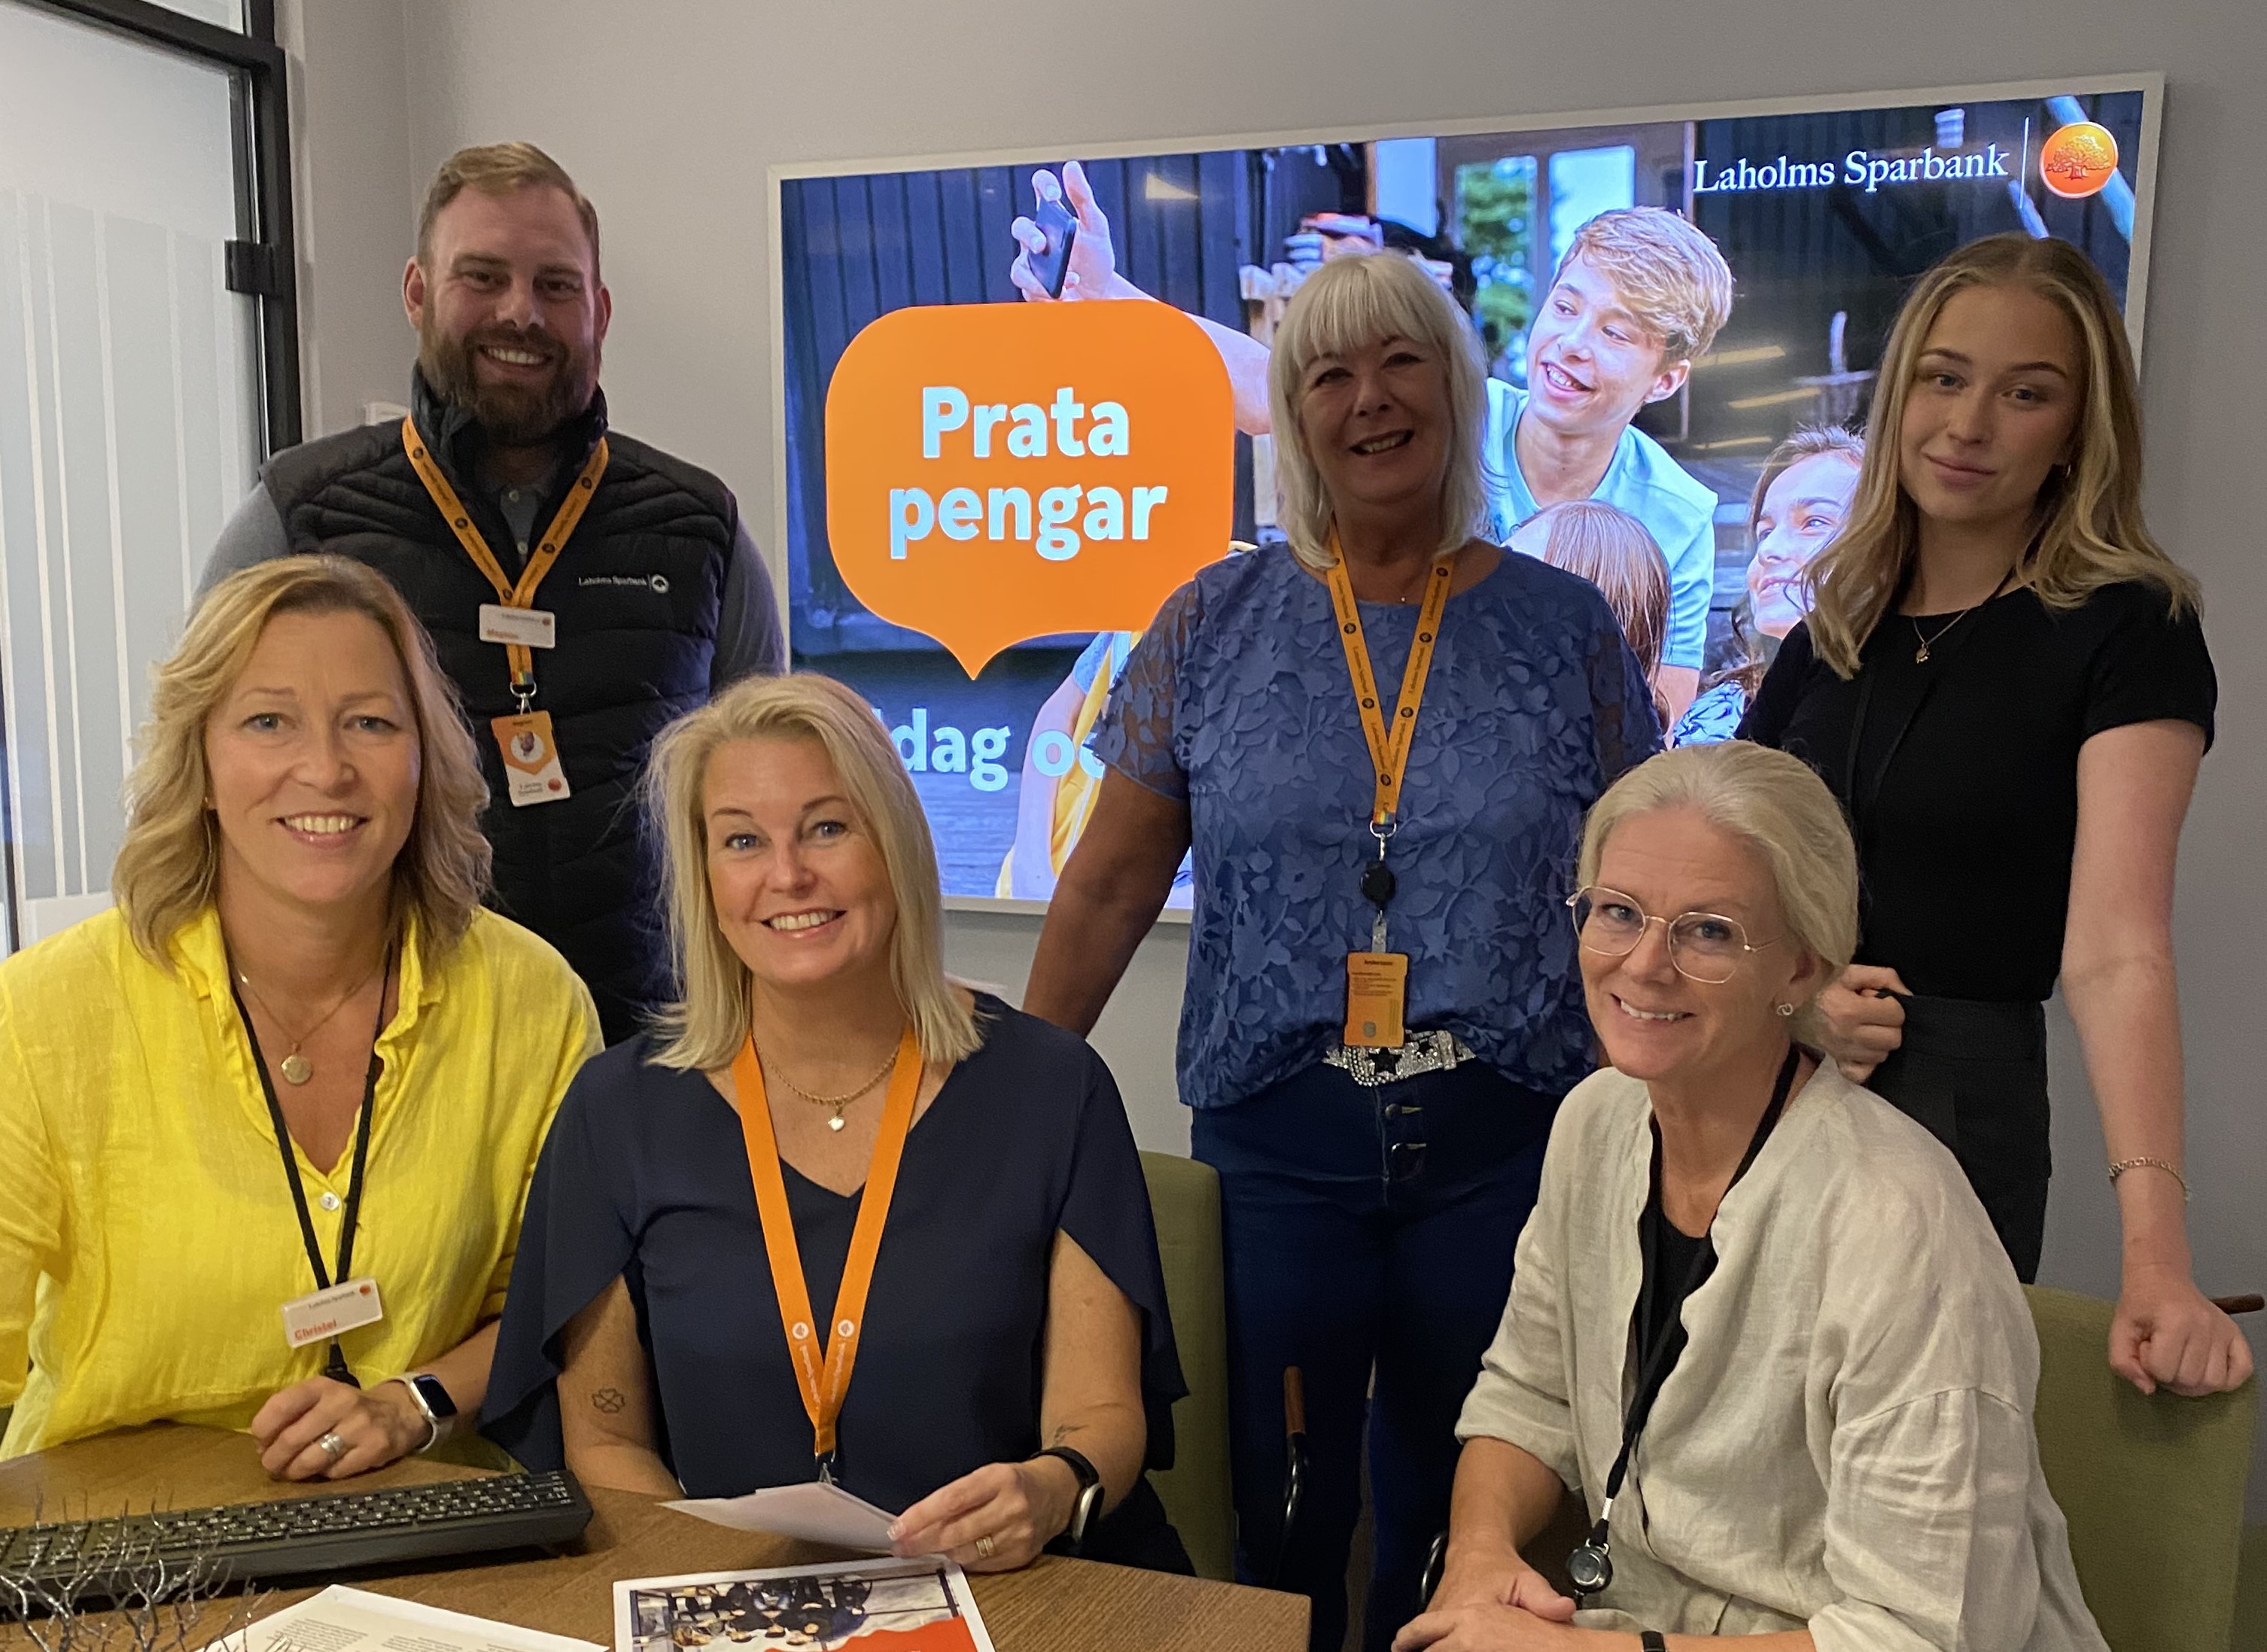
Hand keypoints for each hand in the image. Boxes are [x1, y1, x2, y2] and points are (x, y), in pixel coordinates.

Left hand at [250, 1375, 428, 1479]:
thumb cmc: (346, 1409)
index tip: (261, 1443)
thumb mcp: (320, 1399)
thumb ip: (290, 1415)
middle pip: (291, 1439)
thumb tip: (261, 1446)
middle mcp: (340, 1402)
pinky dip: (324, 1475)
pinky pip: (334, 1472)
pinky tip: (326, 1468)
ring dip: (294, 1472)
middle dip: (274, 1460)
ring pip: (311, 1459)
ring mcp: (360, 1425)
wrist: (399, 1412)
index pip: (280, 1406)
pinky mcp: (373, 1448)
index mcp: (321, 1387)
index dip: (263, 1431)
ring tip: (292, 1472)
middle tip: (273, 1466)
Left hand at [887, 1458, 1075, 1571]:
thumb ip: (957, 1495)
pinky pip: (982, 1565)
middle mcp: (1012, 1506)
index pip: (952, 1500)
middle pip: (957, 1531)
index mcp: (999, 1478)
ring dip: (941, 1552)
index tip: (898, 1528)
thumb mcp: (988, 1474)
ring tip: (925, 1547)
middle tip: (901, 1546)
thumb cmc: (1013, 1482)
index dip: (921, 1517)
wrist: (1057, 1492)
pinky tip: (954, 1552)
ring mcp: (1019, 1534)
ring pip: (967, 1553)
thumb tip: (917, 1521)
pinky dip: (964, 1560)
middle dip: (922, 1541)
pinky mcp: (1023, 1555)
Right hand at [1009, 160, 1124, 302]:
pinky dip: (1047, 293)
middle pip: (1020, 228)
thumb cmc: (1095, 257)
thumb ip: (1083, 198)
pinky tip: (1065, 294)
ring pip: (1019, 267)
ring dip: (1037, 276)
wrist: (1100, 294)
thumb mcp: (1095, 226)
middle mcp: (1036, 237)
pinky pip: (1029, 290)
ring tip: (1067, 281)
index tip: (1055, 195)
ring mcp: (1031, 264)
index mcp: (1052, 215)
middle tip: (1042, 245)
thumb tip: (1071, 166)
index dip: (1044, 185)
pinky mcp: (1032, 288)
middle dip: (1029, 236)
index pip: (1041, 188)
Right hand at [1392, 1582, 1579, 1650]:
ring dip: (1428, 1648)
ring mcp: (1435, 1613)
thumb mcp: (1527, 1581)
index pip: (1453, 1643)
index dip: (1455, 1649)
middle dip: (1431, 1650)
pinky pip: (1426, 1634)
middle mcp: (1446, 1613)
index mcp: (1468, 1609)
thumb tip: (1564, 1610)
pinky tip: (1431, 1648)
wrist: (1475, 1548)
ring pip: (1425, 1639)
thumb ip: (1544, 1599)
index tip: (1465, 1651)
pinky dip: (1428, 1644)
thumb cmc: (1500, 1568)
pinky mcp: (1432, 1615)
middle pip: (1431, 1644)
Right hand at [1813, 964, 1908, 1081]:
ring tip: (1868, 1031)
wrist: (1801, 1008)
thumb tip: (1907, 996)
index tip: (1879, 1003)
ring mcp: (1842, 1054)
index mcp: (1848, 1009)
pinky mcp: (1841, 1067)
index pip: (1896, 1014)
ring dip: (1880, 1044)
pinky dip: (1868, 1063)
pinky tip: (1864, 1049)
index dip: (1891, 1006)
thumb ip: (1885, 977)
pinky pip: (1866, 1074)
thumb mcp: (1855, 973)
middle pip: (1893, 1039)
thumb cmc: (1833, 989)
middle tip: (1876, 1019)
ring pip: (1883, 1055)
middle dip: (1890, 1027)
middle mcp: (1844, 1034)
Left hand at [2110, 1261, 2256, 1395]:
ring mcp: (2224, 1330)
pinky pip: (2243, 1371)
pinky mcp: (2237, 1334)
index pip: (2162, 1370)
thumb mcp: (2120, 1330)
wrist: (2160, 1278)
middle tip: (2162, 1355)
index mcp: (2174, 1321)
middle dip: (2170, 1375)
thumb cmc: (2140, 1305)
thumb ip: (2123, 1362)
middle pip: (2189, 1380)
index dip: (2148, 1365)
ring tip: (2181, 1362)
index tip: (2146, 1347)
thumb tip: (2148, 1389)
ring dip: (2194, 1381)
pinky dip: (2226, 1379)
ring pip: (2214, 1382)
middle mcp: (2205, 1325)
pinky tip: (2206, 1369)